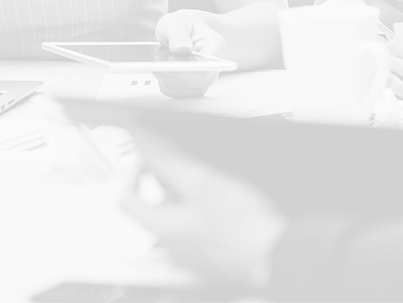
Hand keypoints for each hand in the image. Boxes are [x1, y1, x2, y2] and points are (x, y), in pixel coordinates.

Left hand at [117, 129, 287, 288]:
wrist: (275, 256)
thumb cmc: (242, 226)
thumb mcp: (201, 181)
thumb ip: (167, 159)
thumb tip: (142, 140)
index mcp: (162, 228)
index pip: (126, 200)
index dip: (132, 175)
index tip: (146, 162)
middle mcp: (172, 247)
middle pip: (152, 211)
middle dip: (163, 185)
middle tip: (181, 169)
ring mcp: (192, 257)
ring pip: (176, 223)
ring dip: (184, 201)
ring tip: (206, 185)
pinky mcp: (212, 261)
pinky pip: (196, 235)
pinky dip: (201, 218)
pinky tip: (222, 207)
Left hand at [153, 10, 226, 98]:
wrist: (186, 32)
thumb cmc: (184, 26)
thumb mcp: (177, 22)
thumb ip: (178, 34)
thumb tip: (181, 48)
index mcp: (216, 48)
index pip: (204, 69)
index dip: (184, 65)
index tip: (171, 56)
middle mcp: (213, 69)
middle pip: (185, 78)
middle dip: (168, 63)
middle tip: (168, 48)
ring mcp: (202, 83)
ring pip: (174, 84)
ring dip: (164, 70)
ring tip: (169, 54)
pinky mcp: (189, 91)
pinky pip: (169, 88)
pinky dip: (162, 77)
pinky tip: (167, 66)